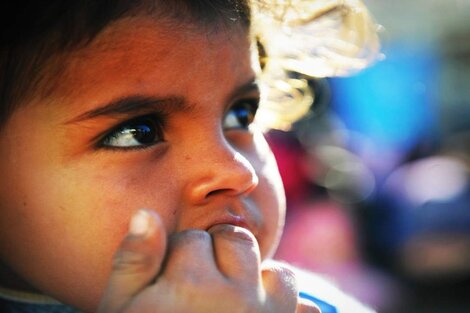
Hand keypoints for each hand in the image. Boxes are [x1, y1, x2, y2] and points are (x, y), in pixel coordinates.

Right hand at [97, 209, 319, 312]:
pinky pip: (305, 309)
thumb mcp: (121, 308)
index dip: (177, 256)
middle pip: (237, 240)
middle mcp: (238, 299)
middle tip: (200, 287)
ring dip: (258, 279)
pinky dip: (288, 309)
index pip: (191, 240)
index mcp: (192, 288)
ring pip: (277, 270)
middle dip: (218, 254)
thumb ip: (134, 261)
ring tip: (232, 301)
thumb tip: (147, 214)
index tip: (169, 282)